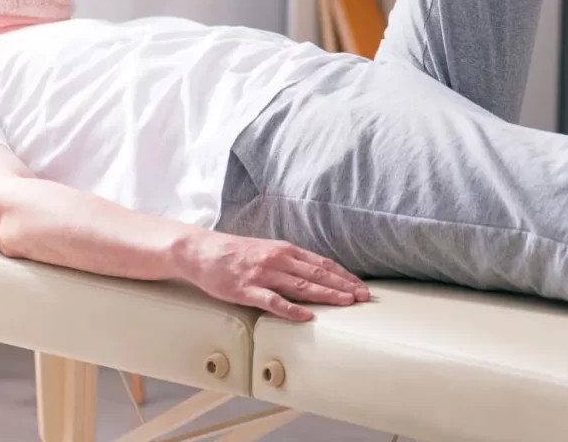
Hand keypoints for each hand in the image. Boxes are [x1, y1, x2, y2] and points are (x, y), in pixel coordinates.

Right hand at [173, 230, 369, 321]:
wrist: (203, 251)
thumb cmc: (237, 253)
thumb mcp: (268, 251)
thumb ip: (290, 261)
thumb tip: (315, 273)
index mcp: (285, 250)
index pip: (322, 263)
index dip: (343, 276)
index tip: (361, 287)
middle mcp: (278, 259)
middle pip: (317, 274)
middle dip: (343, 286)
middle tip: (363, 297)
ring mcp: (263, 274)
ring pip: (301, 286)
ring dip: (326, 295)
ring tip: (346, 303)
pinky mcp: (247, 289)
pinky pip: (272, 301)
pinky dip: (290, 309)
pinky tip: (306, 317)